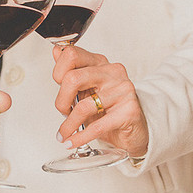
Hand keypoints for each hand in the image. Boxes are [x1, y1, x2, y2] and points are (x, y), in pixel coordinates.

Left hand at [53, 44, 148, 158]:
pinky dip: (80, 137)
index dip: (58, 73)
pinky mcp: (129, 111)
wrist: (136, 128)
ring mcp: (123, 90)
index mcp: (100, 63)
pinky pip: (98, 126)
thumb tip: (56, 51)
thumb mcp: (87, 88)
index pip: (71, 54)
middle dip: (61, 101)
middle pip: (73, 78)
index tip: (60, 89)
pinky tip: (73, 141)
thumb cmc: (110, 108)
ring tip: (65, 133)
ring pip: (84, 106)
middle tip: (62, 112)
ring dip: (69, 124)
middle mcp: (112, 73)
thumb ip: (71, 71)